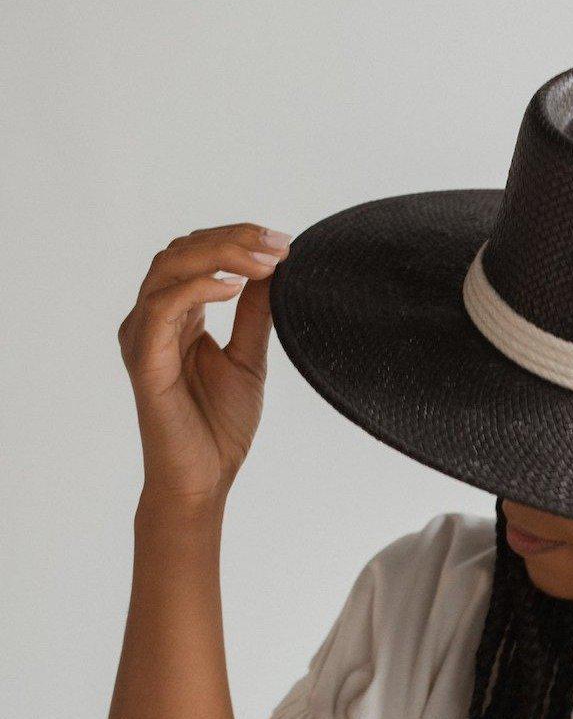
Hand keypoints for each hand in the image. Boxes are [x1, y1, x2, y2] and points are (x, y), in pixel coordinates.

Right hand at [118, 222, 291, 508]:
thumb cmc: (219, 426)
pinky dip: (198, 289)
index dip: (237, 240)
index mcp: (175, 317)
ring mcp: (143, 336)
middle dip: (233, 239)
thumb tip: (273, 271)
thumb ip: (255, 314)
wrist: (204, 478)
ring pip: (169, 269)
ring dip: (220, 256)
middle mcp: (151, 320)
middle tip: (279, 243)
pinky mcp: (145, 359)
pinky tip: (235, 286)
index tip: (284, 242)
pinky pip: (163, 308)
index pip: (196, 256)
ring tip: (265, 260)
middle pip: (181, 252)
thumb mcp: (249, 358)